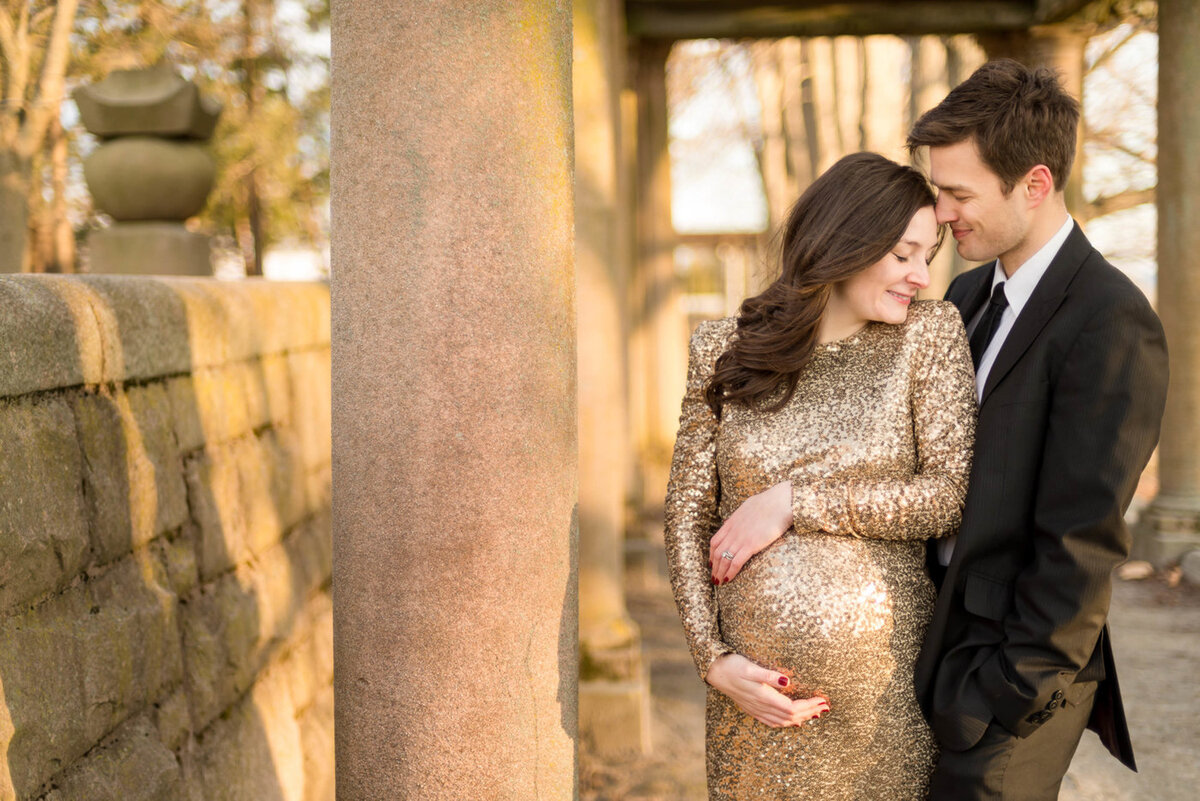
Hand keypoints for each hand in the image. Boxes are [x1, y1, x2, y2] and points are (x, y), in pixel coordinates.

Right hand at [705, 653, 828, 727]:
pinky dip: (786, 723)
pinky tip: (792, 721)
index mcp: (763, 697)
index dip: (809, 706)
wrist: (714, 671)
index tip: (823, 700)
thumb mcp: (750, 666)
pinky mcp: (752, 709)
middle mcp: (761, 706)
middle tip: (825, 707)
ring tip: (815, 714)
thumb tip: (788, 682)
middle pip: (791, 717)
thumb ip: (769, 676)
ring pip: (783, 721)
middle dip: (810, 712)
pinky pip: (772, 722)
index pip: (793, 708)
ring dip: (801, 719)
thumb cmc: (732, 665)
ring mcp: (756, 709)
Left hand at [710, 481, 792, 583]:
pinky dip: (730, 572)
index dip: (711, 554)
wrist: (780, 501)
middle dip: (714, 567)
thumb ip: (740, 516)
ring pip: (723, 559)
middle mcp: (733, 531)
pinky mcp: (751, 545)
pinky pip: (736, 562)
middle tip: (715, 577)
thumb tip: (734, 520)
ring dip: (720, 573)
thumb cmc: (769, 502)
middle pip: (717, 552)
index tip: (712, 563)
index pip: (715, 541)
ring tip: (719, 582)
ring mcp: (740, 538)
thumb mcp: (748, 507)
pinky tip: (729, 579)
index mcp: (732, 522)